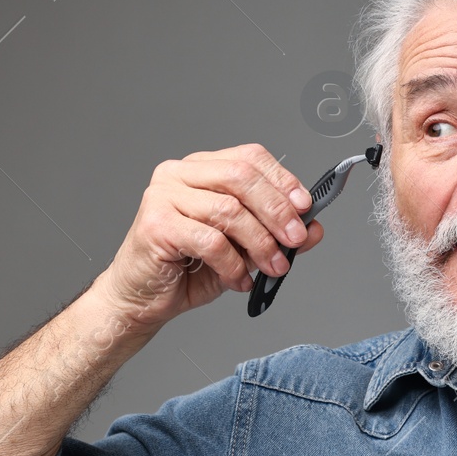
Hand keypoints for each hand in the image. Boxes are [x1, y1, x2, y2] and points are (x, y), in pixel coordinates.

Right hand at [91, 142, 324, 330]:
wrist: (142, 298)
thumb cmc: (187, 268)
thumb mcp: (244, 249)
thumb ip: (276, 235)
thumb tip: (314, 229)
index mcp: (202, 169)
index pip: (249, 158)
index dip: (282, 181)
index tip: (305, 208)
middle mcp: (180, 174)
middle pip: (241, 177)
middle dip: (277, 211)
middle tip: (295, 240)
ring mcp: (164, 196)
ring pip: (229, 210)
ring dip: (260, 243)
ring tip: (272, 267)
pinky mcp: (156, 224)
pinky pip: (210, 240)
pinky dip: (233, 264)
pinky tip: (239, 280)